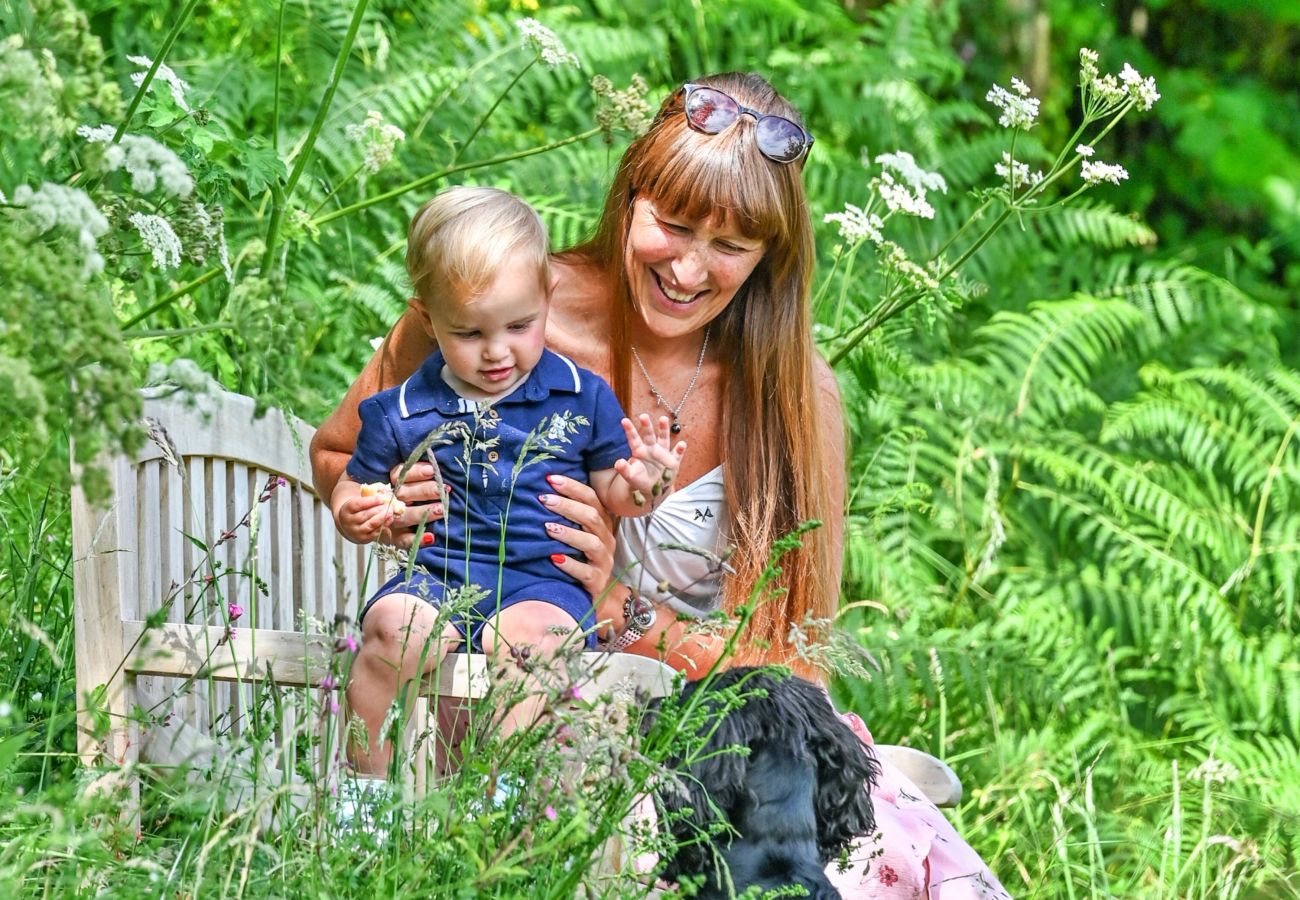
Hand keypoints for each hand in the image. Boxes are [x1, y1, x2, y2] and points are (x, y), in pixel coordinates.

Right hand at [336, 492, 401, 544]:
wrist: (349, 524)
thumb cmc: (358, 509)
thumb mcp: (360, 500)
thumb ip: (370, 496)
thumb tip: (384, 493)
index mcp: (346, 509)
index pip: (358, 504)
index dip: (371, 501)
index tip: (382, 498)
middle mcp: (349, 522)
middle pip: (365, 515)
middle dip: (379, 510)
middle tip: (390, 506)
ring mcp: (355, 532)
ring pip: (371, 524)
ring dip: (382, 518)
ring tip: (391, 512)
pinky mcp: (363, 539)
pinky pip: (374, 533)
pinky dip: (383, 526)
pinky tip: (389, 519)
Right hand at [383, 461, 447, 549]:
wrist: (372, 518)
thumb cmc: (405, 492)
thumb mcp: (404, 478)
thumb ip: (417, 472)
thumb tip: (435, 468)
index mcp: (392, 483)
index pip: (400, 474)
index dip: (416, 472)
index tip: (432, 470)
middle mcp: (391, 501)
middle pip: (404, 494)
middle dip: (425, 491)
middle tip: (442, 489)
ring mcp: (392, 520)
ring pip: (406, 515)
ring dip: (424, 513)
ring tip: (442, 509)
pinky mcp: (395, 537)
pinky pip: (403, 540)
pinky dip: (416, 539)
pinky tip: (430, 538)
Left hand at [540, 473, 616, 600]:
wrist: (598, 595)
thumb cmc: (581, 558)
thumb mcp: (578, 534)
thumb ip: (567, 516)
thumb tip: (542, 491)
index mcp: (602, 524)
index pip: (591, 499)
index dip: (573, 487)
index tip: (551, 479)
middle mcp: (606, 540)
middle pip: (592, 517)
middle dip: (568, 506)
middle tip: (544, 499)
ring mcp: (603, 561)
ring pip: (591, 543)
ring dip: (569, 533)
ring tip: (548, 527)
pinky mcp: (597, 581)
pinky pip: (585, 572)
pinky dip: (570, 564)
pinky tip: (554, 558)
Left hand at [614, 414, 686, 503]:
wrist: (654, 489)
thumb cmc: (640, 480)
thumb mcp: (631, 476)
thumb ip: (624, 470)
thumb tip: (618, 463)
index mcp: (639, 451)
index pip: (634, 439)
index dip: (629, 430)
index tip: (624, 420)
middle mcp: (651, 448)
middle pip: (649, 435)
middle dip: (646, 425)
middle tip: (643, 416)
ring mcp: (663, 453)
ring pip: (664, 439)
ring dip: (663, 429)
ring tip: (663, 419)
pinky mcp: (673, 461)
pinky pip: (677, 454)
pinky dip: (680, 450)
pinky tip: (681, 445)